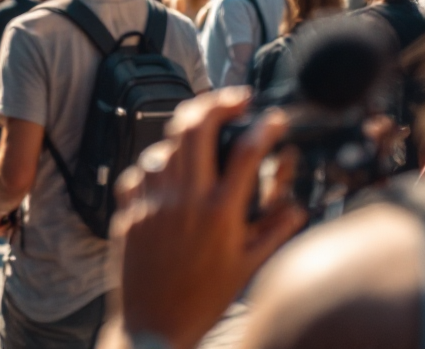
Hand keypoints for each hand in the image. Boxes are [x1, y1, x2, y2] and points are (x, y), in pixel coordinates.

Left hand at [109, 88, 306, 348]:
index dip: (265, 127)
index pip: (248, 152)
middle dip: (217, 103)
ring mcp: (152, 202)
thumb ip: (275, 229)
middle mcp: (185, 200)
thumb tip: (295, 203)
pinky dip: (154, 164)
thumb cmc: (203, 299)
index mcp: (221, 213)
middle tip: (234, 100)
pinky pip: (138, 171)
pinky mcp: (129, 209)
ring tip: (201, 131)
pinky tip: (167, 170)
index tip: (275, 119)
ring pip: (164, 145)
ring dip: (184, 132)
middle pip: (196, 127)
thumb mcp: (249, 267)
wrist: (153, 325)